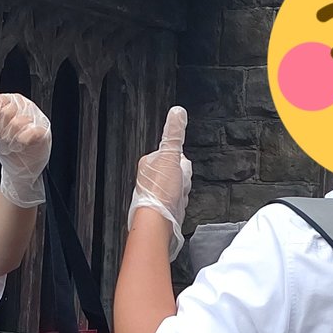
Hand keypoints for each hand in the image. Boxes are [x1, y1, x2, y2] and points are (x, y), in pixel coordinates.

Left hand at [0, 92, 51, 207]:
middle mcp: (24, 107)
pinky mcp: (43, 132)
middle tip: (0, 140)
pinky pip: (31, 132)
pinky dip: (21, 142)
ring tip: (10, 146)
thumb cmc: (6, 145)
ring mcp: (36, 119)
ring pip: (17, 124)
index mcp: (10, 102)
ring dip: (9, 140)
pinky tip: (19, 147)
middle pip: (6, 112)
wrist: (19, 167)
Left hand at [130, 106, 191, 259]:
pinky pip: (179, 199)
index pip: (174, 154)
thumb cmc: (160, 192)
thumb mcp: (170, 156)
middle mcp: (149, 176)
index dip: (181, 162)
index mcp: (149, 162)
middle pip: (179, 170)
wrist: (159, 221)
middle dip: (183, 178)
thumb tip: (177, 112)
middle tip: (177, 185)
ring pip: (180, 185)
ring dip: (182, 191)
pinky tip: (177, 205)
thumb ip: (173, 134)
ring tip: (176, 197)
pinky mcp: (162, 205)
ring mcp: (156, 192)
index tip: (178, 170)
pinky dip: (181, 202)